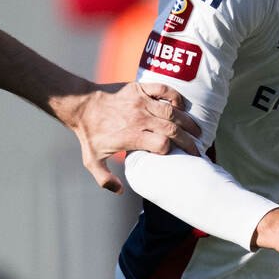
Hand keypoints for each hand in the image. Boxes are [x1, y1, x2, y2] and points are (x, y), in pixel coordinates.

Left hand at [64, 81, 201, 191]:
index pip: (161, 145)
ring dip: (187, 121)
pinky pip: (163, 89)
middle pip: (171, 129)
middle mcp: (138, 118)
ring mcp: (140, 101)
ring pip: (172, 110)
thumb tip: (120, 190)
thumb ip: (104, 179)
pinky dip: (176, 96)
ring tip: (197, 131)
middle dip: (188, 141)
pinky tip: (182, 106)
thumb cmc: (89, 135)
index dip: (171, 152)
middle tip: (197, 148)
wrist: (82, 106)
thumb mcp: (92, 161)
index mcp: (130, 136)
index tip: (178, 157)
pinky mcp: (139, 88)